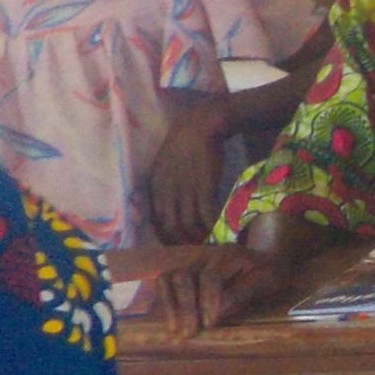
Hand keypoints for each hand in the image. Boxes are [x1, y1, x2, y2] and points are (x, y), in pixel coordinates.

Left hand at [148, 98, 235, 245]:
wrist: (199, 126)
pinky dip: (212, 226)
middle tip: (195, 248)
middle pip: (171, 227)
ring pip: (188, 224)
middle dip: (183, 241)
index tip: (178, 243)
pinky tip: (220, 229)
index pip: (156, 220)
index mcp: (155, 186)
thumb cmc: (183, 143)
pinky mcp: (204, 187)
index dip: (167, 236)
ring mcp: (185, 190)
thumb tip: (171, 205)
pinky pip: (206, 215)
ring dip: (199, 236)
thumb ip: (164, 186)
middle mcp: (166, 191)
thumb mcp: (164, 165)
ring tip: (209, 242)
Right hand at [162, 244, 292, 328]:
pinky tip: (170, 320)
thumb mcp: (265, 282)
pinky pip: (165, 282)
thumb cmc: (269, 274)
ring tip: (175, 329)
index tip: (209, 324)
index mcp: (229, 255)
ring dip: (170, 305)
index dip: (208, 301)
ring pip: (169, 277)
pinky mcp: (185, 271)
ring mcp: (192, 262)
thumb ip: (241, 295)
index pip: (210, 277)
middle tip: (190, 332)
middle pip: (184, 276)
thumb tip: (215, 313)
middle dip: (186, 306)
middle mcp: (206, 255)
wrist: (266, 259)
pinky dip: (165, 301)